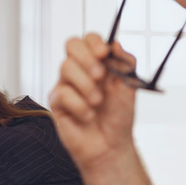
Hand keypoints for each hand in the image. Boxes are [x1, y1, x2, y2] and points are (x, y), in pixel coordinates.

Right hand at [49, 33, 137, 171]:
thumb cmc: (118, 117)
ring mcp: (65, 85)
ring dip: (86, 86)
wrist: (110, 145)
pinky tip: (87, 116)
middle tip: (100, 76)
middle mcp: (79, 70)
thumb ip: (125, 63)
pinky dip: (79, 105)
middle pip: (71, 44)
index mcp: (97, 63)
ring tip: (97, 102)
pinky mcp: (56, 102)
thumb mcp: (129, 86)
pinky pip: (62, 93)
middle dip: (87, 58)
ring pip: (66, 67)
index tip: (104, 53)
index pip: (88, 39)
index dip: (94, 42)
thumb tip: (115, 44)